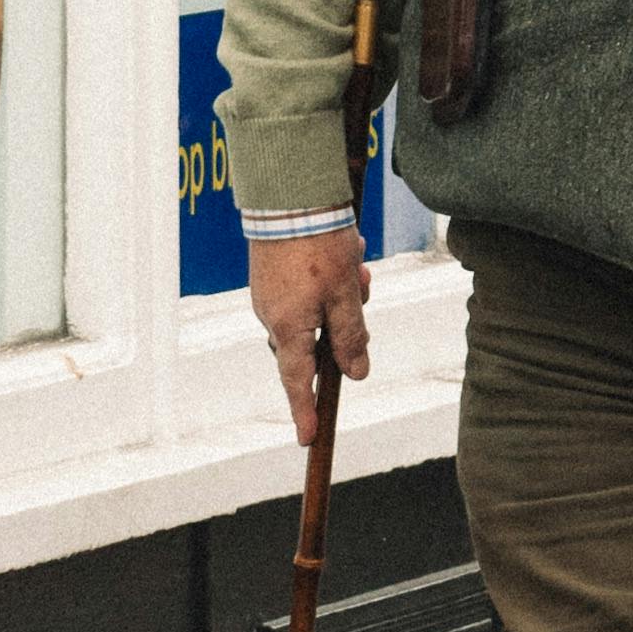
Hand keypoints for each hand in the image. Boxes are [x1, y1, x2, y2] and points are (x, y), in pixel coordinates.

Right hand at [250, 224, 366, 438]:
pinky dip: (328, 278)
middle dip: (344, 323)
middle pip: (315, 341)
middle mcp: (272, 316)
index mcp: (288, 328)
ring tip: (355, 261)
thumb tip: (356, 374)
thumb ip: (351, 337)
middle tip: (363, 289)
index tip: (308, 437)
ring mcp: (269, 295)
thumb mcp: (344, 295)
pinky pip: (306, 290)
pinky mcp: (271, 274)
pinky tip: (343, 249)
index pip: (298, 381)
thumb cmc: (317, 246)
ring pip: (316, 311)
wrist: (287, 195)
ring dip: (340, 294)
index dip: (305, 411)